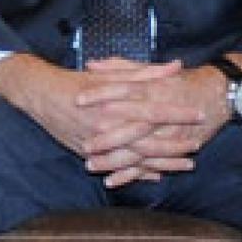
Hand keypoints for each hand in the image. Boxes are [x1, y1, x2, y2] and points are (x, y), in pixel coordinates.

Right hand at [0, 56, 220, 188]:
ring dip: (164, 162)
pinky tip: (157, 175)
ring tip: (187, 164)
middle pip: (149, 141)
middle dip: (176, 144)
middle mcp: (108, 126)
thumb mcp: (111, 73)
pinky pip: (119, 168)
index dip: (178, 113)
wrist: (42, 96)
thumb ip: (145, 72)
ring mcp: (99, 144)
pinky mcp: (90, 155)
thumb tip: (174, 66)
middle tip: (198, 144)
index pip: (154, 110)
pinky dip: (139, 173)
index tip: (200, 113)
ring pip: (137, 159)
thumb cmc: (78, 81)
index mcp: (115, 104)